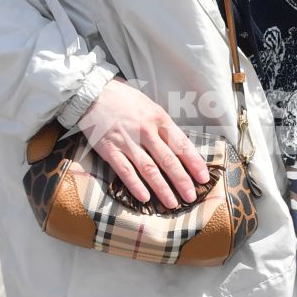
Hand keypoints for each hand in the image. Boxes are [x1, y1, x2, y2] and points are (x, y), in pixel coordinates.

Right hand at [78, 78, 210, 208]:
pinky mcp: (110, 150)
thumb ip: (163, 126)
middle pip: (168, 160)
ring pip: (149, 169)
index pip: (182, 144)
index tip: (204, 177)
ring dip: (162, 188)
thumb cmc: (123, 98)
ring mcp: (127, 142)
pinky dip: (136, 186)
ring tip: (172, 203)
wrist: (92, 92)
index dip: (194, 163)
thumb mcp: (150, 105)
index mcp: (159, 118)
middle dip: (182, 181)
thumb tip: (180, 146)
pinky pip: (125, 171)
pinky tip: (145, 198)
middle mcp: (145, 131)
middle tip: (192, 196)